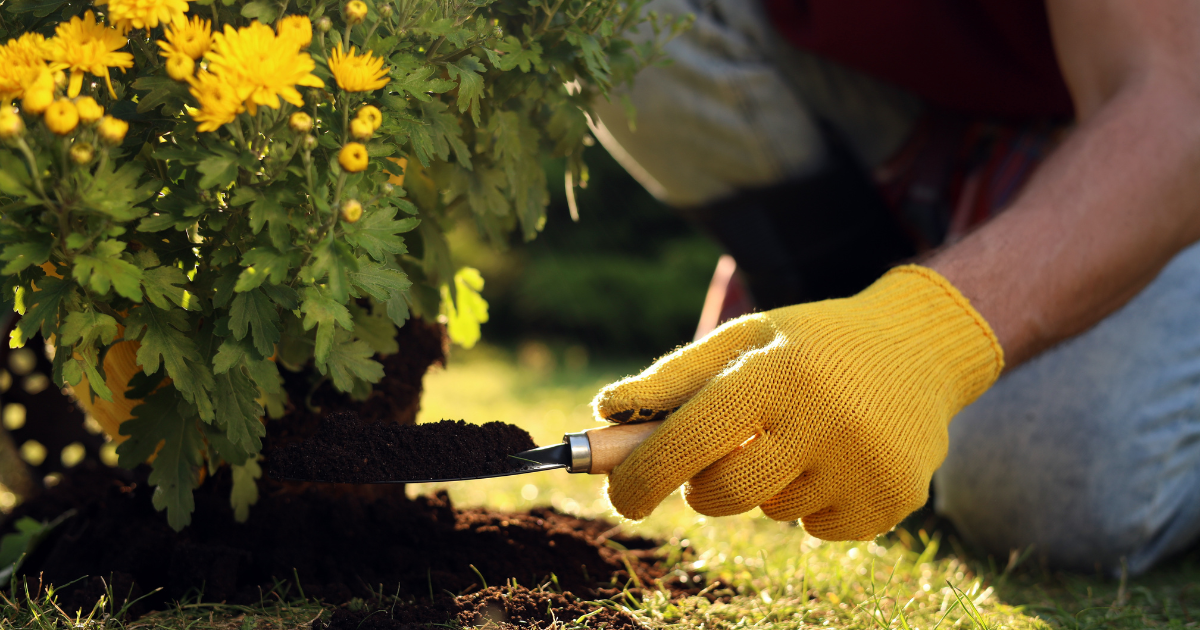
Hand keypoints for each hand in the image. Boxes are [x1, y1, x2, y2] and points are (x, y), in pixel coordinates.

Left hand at [592, 266, 1003, 539]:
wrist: (920, 349)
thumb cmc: (811, 344)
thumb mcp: (744, 339)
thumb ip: (672, 378)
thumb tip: (602, 411)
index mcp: (776, 371)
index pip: (689, 439)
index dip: (642, 476)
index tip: (621, 496)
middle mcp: (825, 418)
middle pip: (724, 494)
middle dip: (702, 488)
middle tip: (715, 460)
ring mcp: (864, 463)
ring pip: (773, 511)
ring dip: (766, 485)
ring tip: (799, 437)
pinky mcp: (893, 498)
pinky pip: (817, 530)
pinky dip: (811, 504)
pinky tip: (835, 458)